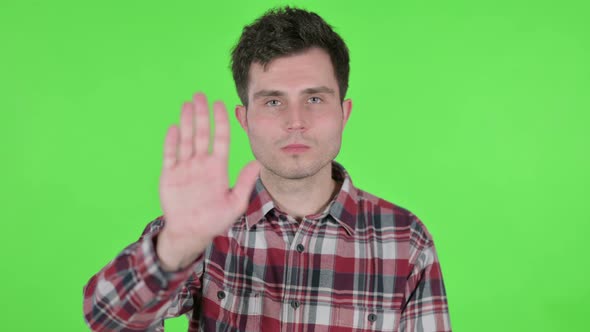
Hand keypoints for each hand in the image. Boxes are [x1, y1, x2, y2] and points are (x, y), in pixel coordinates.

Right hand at [156, 92, 259, 270]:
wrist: (190, 233)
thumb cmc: (214, 220)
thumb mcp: (234, 203)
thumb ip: (244, 183)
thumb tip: (257, 163)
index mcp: (217, 168)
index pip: (220, 139)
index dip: (220, 121)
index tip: (220, 104)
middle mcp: (201, 163)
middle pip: (201, 133)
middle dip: (201, 114)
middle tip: (200, 94)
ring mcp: (185, 168)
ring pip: (185, 139)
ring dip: (186, 122)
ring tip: (187, 104)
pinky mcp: (169, 175)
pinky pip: (170, 155)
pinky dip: (171, 142)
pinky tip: (173, 128)